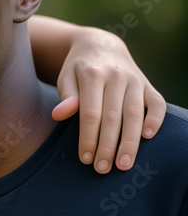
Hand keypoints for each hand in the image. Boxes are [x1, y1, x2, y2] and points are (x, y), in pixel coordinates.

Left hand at [52, 30, 164, 173]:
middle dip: (108, 146)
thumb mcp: (65, 77)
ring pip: (136, 113)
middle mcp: (116, 76)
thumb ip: (66, 96)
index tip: (85, 159)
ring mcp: (135, 79)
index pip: (91, 113)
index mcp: (92, 74)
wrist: (101, 46)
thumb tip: (59, 115)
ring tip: (124, 165)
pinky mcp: (148, 84)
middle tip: (103, 169)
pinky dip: (155, 120)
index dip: (88, 138)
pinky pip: (157, 103)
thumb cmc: (78, 69)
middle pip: (114, 116)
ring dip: (130, 141)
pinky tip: (148, 137)